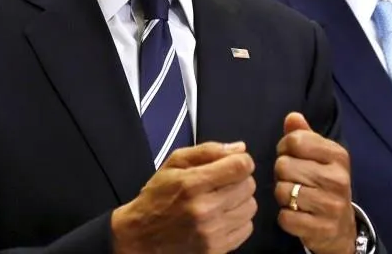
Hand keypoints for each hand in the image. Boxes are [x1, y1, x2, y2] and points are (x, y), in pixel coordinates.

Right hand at [111, 141, 256, 253]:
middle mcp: (205, 209)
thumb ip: (207, 151)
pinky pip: (246, 228)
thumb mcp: (173, 164)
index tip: (233, 164)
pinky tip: (222, 218)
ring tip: (222, 201)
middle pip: (248, 185)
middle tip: (222, 184)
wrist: (140, 239)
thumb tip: (240, 148)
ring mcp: (212, 233)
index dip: (242, 161)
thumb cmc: (157, 197)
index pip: (240, 166)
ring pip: (251, 207)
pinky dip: (238, 221)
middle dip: (239, 180)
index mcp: (193, 184)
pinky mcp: (217, 250)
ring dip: (240, 201)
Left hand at [274, 112, 356, 253]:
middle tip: (293, 180)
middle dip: (282, 174)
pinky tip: (297, 214)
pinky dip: (285, 217)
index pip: (295, 140)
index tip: (290, 156)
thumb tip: (292, 116)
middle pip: (284, 165)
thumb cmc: (324, 184)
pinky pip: (285, 217)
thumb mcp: (319, 156)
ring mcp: (331, 205)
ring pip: (282, 191)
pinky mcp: (321, 228)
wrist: (341, 227)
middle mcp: (338, 178)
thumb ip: (304, 135)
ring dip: (282, 196)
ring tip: (295, 197)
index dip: (284, 148)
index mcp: (337, 155)